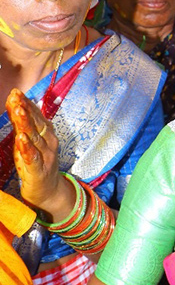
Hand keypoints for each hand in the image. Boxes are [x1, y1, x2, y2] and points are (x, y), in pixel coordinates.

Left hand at [8, 90, 73, 218]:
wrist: (49, 192)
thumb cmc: (36, 164)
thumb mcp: (27, 142)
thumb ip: (21, 124)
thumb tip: (14, 101)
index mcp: (46, 133)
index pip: (35, 115)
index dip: (26, 103)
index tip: (16, 92)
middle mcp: (49, 142)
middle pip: (36, 123)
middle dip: (25, 109)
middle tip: (16, 97)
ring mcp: (46, 156)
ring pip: (35, 137)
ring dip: (26, 123)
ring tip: (18, 111)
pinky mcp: (40, 170)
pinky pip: (33, 157)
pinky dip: (27, 147)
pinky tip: (21, 139)